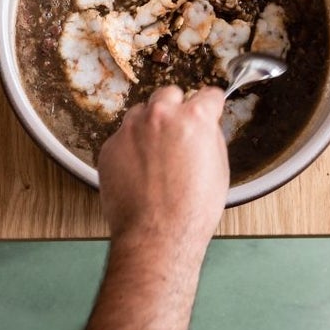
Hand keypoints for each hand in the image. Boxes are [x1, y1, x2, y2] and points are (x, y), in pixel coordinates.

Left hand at [98, 85, 228, 256]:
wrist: (157, 236)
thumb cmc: (190, 211)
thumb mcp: (219, 170)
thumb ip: (210, 138)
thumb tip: (206, 127)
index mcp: (193, 118)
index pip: (207, 95)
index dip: (210, 104)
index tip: (208, 107)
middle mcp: (160, 115)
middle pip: (169, 94)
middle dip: (175, 109)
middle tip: (177, 132)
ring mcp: (131, 129)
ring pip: (141, 113)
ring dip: (149, 126)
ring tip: (155, 157)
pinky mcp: (110, 145)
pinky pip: (122, 137)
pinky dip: (130, 148)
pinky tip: (139, 171)